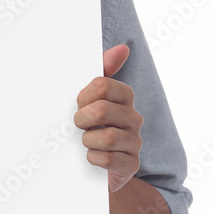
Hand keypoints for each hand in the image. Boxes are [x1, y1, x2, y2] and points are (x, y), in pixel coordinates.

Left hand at [74, 44, 142, 192]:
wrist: (95, 165)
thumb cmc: (92, 126)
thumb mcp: (92, 97)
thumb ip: (103, 69)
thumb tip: (123, 48)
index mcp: (124, 97)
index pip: (102, 85)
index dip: (84, 95)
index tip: (79, 104)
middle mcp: (133, 118)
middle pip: (102, 110)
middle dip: (82, 118)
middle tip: (79, 125)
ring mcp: (134, 142)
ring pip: (107, 137)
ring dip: (88, 140)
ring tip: (86, 141)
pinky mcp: (130, 165)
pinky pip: (108, 159)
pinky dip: (93, 158)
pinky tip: (92, 157)